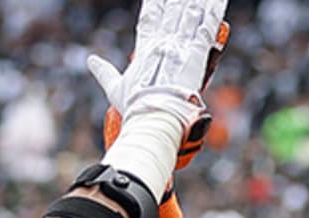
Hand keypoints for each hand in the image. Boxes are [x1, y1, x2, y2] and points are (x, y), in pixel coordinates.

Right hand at [88, 0, 229, 129]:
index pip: (148, 18)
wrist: (156, 114)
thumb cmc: (136, 106)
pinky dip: (214, 12)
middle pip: (171, 11)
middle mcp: (163, 43)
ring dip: (197, 2)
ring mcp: (180, 46)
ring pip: (190, 14)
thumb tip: (90, 60)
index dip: (153, 4)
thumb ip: (104, 72)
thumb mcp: (115, 89)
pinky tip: (218, 0)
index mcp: (144, 49)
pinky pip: (208, 27)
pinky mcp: (197, 53)